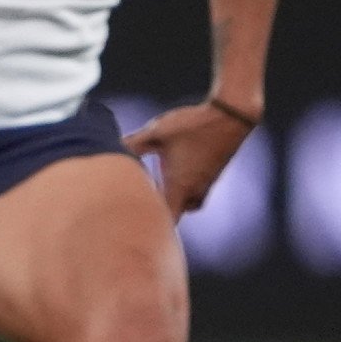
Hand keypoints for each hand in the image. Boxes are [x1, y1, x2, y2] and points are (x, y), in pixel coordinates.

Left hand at [128, 100, 253, 215]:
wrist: (230, 115)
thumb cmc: (192, 125)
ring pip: (188, 204)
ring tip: (157, 189)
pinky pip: (197, 192)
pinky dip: (184, 190)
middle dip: (160, 214)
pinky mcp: (213, 174)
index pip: (166, 219)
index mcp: (179, 186)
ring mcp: (206, 183)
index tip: (135, 224)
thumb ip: (133, 144)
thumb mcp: (156, 132)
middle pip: (176, 215)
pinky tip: (174, 172)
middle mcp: (194, 190)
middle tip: (141, 206)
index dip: (152, 226)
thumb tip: (111, 149)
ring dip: (174, 201)